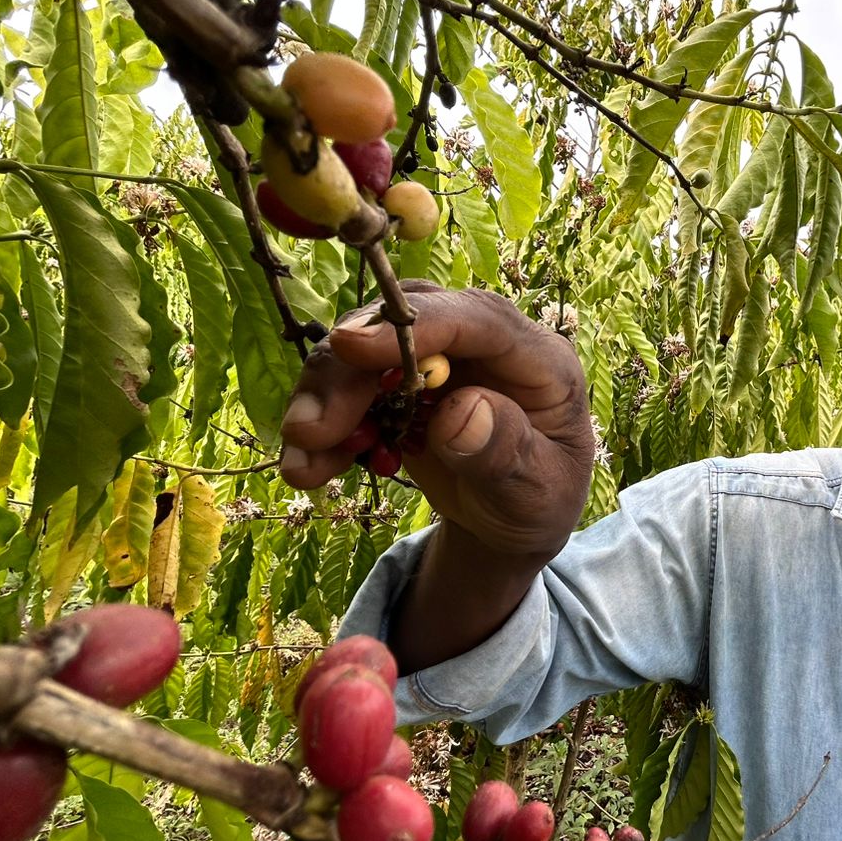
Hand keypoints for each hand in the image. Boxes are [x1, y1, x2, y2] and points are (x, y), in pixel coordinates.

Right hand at [280, 282, 593, 559]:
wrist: (509, 521)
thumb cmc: (536, 502)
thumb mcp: (536, 494)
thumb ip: (504, 453)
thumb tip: (459, 411)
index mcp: (539, 359)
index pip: (478, 320)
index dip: (414, 326)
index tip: (353, 347)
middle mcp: (484, 343)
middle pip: (404, 323)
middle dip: (347, 371)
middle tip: (309, 432)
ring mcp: (437, 357)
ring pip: (363, 349)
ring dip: (321, 400)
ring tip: (302, 467)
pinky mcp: (397, 379)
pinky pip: (348, 385)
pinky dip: (322, 425)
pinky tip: (307, 469)